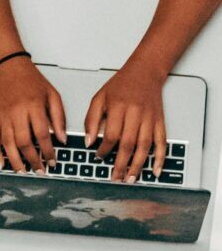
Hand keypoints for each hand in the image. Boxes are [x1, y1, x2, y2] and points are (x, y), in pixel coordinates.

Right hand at [0, 56, 64, 171]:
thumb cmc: (31, 80)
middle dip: (33, 160)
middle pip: (24, 143)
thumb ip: (58, 117)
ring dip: (15, 160)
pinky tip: (1, 163)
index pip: (42, 135)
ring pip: (8, 144)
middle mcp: (17, 113)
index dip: (48, 151)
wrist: (8, 68)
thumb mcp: (52, 95)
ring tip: (23, 170)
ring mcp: (3, 116)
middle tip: (39, 170)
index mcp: (34, 107)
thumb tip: (61, 138)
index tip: (52, 161)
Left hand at [84, 64, 167, 183]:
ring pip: (145, 146)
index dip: (104, 149)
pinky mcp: (160, 121)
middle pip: (129, 144)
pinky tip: (156, 170)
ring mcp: (150, 119)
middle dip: (121, 164)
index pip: (111, 135)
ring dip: (138, 165)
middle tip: (115, 178)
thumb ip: (91, 120)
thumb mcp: (99, 98)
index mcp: (119, 108)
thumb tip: (88, 142)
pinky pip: (162, 142)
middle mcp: (136, 114)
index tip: (98, 157)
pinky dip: (160, 157)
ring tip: (131, 179)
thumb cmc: (120, 85)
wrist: (145, 72)